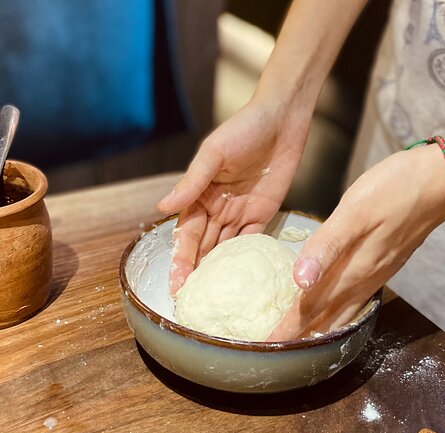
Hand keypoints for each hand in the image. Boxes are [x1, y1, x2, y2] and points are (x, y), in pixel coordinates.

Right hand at [158, 98, 310, 294]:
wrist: (283, 119)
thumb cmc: (244, 129)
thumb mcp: (214, 154)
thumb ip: (191, 182)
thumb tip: (162, 207)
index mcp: (200, 195)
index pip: (187, 234)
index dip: (180, 260)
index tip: (176, 284)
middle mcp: (217, 208)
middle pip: (203, 247)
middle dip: (195, 273)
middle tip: (191, 301)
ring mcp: (240, 213)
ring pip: (225, 249)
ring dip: (218, 272)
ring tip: (214, 300)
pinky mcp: (262, 214)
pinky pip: (251, 243)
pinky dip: (244, 262)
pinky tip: (241, 282)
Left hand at [268, 148, 444, 339]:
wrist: (439, 181)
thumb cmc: (394, 190)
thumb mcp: (355, 212)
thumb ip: (327, 247)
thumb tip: (300, 283)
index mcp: (351, 270)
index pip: (311, 309)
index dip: (288, 329)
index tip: (267, 346)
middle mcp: (363, 279)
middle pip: (325, 317)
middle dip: (299, 335)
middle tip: (276, 350)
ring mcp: (376, 274)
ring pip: (342, 312)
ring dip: (320, 329)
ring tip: (300, 340)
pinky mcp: (384, 264)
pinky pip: (356, 300)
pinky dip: (339, 312)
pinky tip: (334, 309)